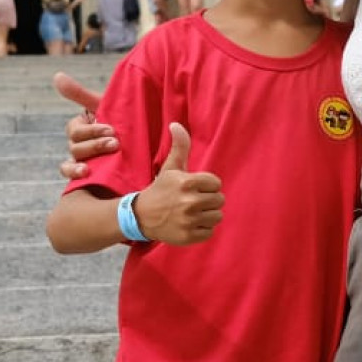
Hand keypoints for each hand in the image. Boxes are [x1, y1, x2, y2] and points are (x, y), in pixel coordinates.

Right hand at [54, 72, 117, 180]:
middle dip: (95, 144)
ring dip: (89, 158)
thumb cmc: (125, 121)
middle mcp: (80, 146)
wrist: (148, 143)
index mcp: (82, 129)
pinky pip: (74, 179)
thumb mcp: (105, 106)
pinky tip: (87, 173)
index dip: (91, 131)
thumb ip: (80, 93)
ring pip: (73, 162)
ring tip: (107, 158)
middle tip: (116, 143)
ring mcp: (85, 162)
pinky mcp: (92, 178)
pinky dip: (75, 174)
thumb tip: (57, 76)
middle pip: (74, 147)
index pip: (74, 130)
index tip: (111, 129)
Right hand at [132, 124, 222, 245]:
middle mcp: (189, 202)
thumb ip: (180, 146)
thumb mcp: (170, 167)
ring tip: (193, 212)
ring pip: (217, 216)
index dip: (208, 185)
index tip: (196, 188)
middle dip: (209, 200)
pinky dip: (203, 229)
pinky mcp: (188, 236)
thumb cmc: (161, 189)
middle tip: (195, 200)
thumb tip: (176, 124)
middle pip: (219, 200)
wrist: (142, 216)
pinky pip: (210, 232)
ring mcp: (189, 221)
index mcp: (187, 183)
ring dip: (207, 215)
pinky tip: (191, 224)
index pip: (216, 184)